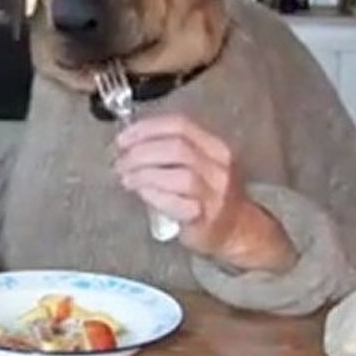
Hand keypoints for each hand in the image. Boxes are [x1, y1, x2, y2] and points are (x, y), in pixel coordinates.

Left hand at [114, 114, 294, 271]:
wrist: (236, 229)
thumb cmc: (207, 194)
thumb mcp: (196, 164)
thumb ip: (169, 150)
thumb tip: (127, 144)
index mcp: (215, 147)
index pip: (179, 125)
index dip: (146, 129)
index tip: (123, 139)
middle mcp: (219, 167)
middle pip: (176, 148)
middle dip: (140, 153)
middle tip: (120, 162)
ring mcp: (216, 193)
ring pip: (178, 175)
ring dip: (144, 174)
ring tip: (126, 178)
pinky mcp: (206, 218)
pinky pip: (177, 202)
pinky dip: (154, 195)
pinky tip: (141, 193)